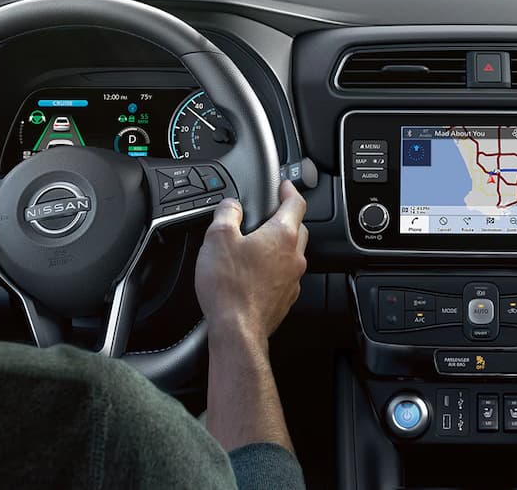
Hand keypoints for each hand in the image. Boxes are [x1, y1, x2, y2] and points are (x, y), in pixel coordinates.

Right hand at [195, 181, 307, 343]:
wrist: (237, 330)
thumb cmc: (230, 288)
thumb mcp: (218, 238)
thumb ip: (227, 213)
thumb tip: (231, 205)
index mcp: (282, 235)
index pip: (296, 203)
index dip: (289, 190)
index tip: (284, 186)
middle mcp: (294, 256)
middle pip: (297, 228)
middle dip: (285, 218)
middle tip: (268, 215)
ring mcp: (293, 279)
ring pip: (292, 254)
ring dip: (278, 246)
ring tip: (256, 245)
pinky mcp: (286, 298)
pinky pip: (284, 276)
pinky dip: (274, 269)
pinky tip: (255, 273)